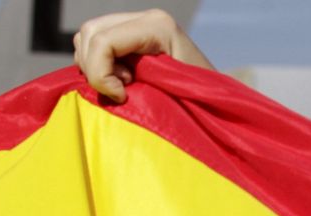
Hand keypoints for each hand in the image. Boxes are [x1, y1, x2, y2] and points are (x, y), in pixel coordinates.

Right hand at [73, 10, 214, 102]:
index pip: (104, 40)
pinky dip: (97, 64)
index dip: (100, 72)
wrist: (222, 101)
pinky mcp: (132, 36)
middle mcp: (146, 18)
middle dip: (94, 68)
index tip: (121, 97)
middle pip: (90, 33)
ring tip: (124, 86)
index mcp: (158, 27)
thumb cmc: (207, 103)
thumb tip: (109, 88)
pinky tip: (121, 81)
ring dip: (94, 66)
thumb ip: (140, 83)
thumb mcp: (175, 92)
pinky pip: (95, 44)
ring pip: (88, 36)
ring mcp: (138, 24)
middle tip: (122, 92)